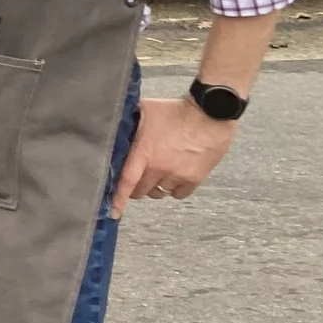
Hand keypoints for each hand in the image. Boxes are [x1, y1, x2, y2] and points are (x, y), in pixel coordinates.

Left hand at [110, 96, 236, 217]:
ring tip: (158, 174)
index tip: (113, 212)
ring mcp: (177, 175)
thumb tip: (114, 122)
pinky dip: (174, 190)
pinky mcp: (195, 178)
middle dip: (136, 188)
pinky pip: (179, 194)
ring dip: (155, 187)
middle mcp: (159, 167)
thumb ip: (129, 120)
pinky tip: (174, 178)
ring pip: (160, 192)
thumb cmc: (176, 109)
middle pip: (141, 190)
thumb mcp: (145, 110)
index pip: (127, 181)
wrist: (210, 113)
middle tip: (138, 179)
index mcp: (144, 152)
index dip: (118, 199)